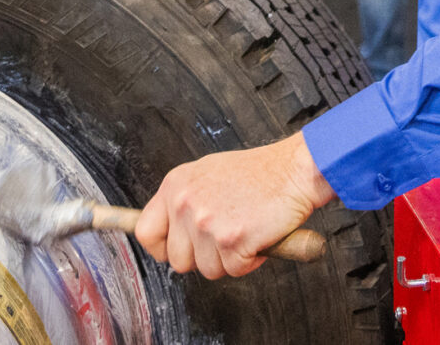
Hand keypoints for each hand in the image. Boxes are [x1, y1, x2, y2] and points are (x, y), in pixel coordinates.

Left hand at [135, 132, 334, 279]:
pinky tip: (258, 236)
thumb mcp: (207, 174)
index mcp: (175, 185)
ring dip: (229, 259)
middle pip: (178, 260)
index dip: (162, 249)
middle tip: (225, 236)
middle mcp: (185, 203)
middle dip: (203, 257)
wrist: (294, 170)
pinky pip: (234, 270)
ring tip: (245, 229)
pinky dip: (250, 260)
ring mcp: (207, 222)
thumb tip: (166, 229)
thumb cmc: (259, 173)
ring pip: (207, 269)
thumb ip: (184, 200)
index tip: (177, 250)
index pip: (145, 232)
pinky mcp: (231, 240)